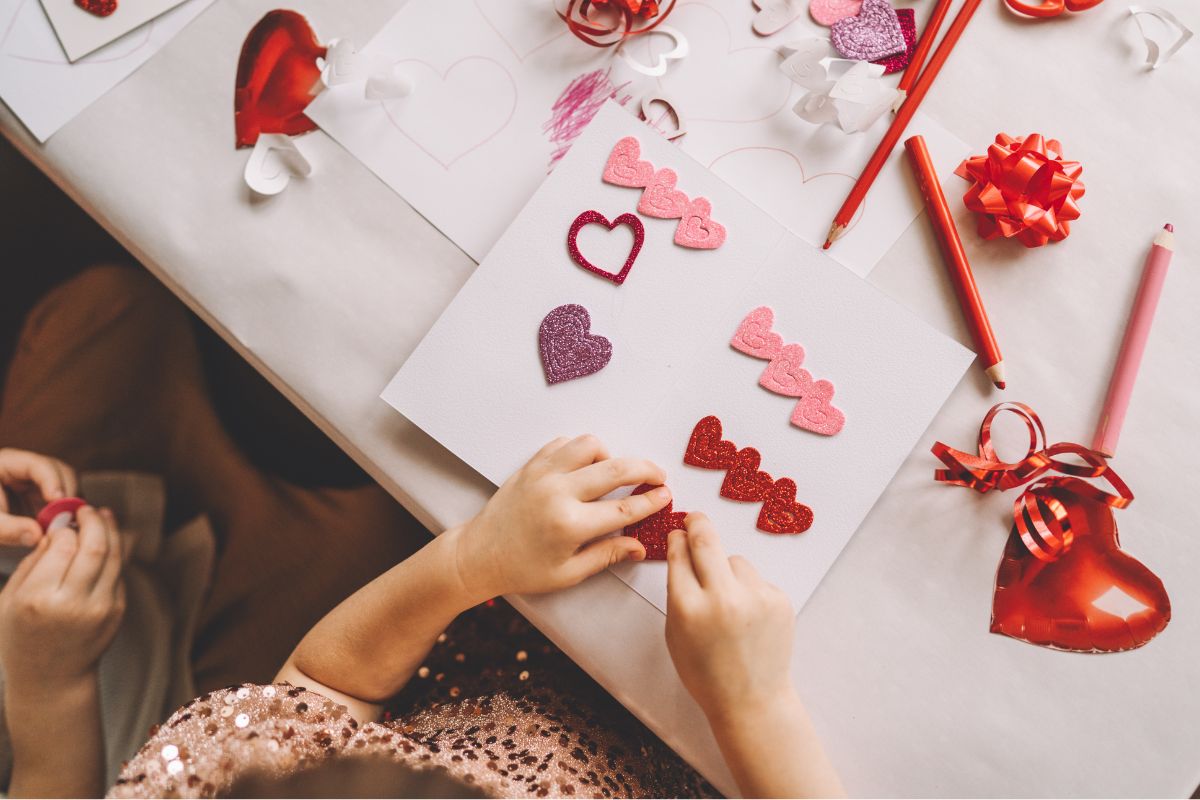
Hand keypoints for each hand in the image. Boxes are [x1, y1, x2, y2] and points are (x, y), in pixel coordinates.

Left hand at [0, 448, 76, 546]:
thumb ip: (8, 529)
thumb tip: (37, 535)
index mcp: (7, 463)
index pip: (38, 465)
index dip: (52, 481)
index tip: (57, 501)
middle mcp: (26, 470)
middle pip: (60, 472)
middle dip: (66, 495)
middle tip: (66, 518)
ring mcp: (35, 484)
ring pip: (66, 487)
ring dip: (67, 507)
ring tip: (61, 526)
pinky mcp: (40, 499)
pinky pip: (60, 504)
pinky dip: (63, 516)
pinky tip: (58, 530)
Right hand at [0, 507, 125, 686]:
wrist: (51, 677)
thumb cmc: (21, 634)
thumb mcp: (8, 599)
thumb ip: (33, 562)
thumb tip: (58, 528)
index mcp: (39, 599)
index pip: (62, 547)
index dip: (66, 527)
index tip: (64, 519)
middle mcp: (73, 604)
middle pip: (95, 548)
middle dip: (94, 521)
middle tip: (88, 508)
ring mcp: (100, 609)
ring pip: (114, 557)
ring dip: (111, 531)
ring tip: (103, 515)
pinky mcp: (117, 612)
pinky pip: (119, 572)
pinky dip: (116, 551)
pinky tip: (108, 540)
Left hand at [452, 434, 671, 598]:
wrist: (479, 555)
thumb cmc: (521, 568)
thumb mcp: (568, 573)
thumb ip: (607, 555)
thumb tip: (639, 546)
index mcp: (569, 525)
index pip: (623, 509)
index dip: (650, 501)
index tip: (666, 496)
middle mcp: (557, 494)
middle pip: (615, 469)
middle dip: (644, 469)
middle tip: (657, 476)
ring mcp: (542, 475)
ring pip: (589, 445)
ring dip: (609, 455)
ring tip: (614, 473)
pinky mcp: (531, 465)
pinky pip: (564, 444)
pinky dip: (581, 451)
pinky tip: (585, 467)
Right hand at [665, 513, 796, 721]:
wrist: (750, 699)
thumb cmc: (706, 672)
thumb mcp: (675, 633)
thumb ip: (677, 591)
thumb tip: (681, 549)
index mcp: (688, 607)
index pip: (679, 554)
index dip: (676, 539)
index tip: (677, 532)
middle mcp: (721, 598)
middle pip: (706, 540)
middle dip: (698, 524)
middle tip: (694, 519)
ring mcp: (754, 598)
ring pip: (735, 560)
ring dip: (727, 570)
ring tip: (728, 604)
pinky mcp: (779, 600)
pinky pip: (756, 579)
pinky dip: (749, 589)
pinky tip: (747, 616)